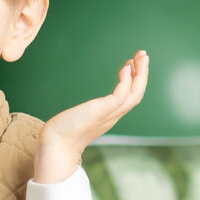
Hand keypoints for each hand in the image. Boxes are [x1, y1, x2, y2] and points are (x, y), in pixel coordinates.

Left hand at [33, 50, 147, 184]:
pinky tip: (126, 68)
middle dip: (143, 74)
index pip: (130, 97)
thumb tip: (81, 109)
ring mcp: (109, 115)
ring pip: (134, 94)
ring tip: (141, 57)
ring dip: (141, 74)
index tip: (132, 64)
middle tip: (144, 55)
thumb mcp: (80, 118)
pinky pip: (120, 96)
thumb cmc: (63, 133)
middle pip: (136, 94)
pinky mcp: (102, 112)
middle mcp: (113, 116)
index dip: (134, 81)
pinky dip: (126, 82)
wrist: (55, 145)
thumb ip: (86, 112)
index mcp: (110, 116)